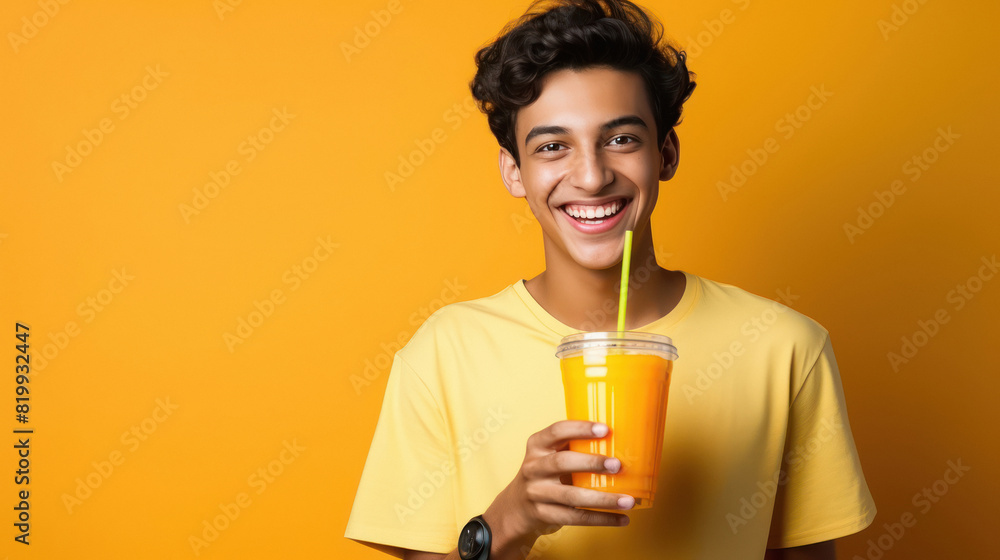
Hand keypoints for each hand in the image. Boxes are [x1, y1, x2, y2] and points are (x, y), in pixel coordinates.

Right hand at [483, 420, 633, 553]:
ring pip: (572, 496)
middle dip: (592, 462)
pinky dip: (601, 519)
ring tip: (628, 501)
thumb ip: (573, 448)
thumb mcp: (548, 456)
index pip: (557, 431)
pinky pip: (576, 518)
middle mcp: (533, 467)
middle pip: (562, 462)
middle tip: (617, 465)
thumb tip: (620, 445)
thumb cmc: (545, 475)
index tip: (604, 429)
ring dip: (604, 499)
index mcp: (537, 446)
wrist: (516, 507)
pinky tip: (621, 519)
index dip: (580, 429)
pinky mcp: (543, 514)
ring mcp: (536, 493)